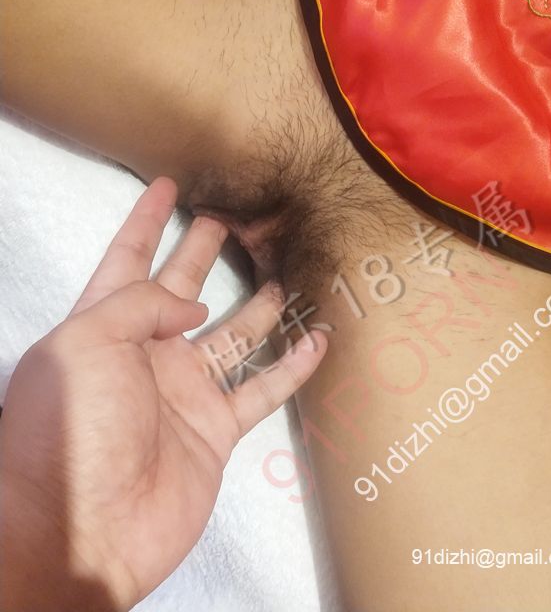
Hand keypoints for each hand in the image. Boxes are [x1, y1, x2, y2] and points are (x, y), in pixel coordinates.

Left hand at [0, 177, 326, 611]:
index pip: (127, 258)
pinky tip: (314, 341)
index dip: (146, 220)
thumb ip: (141, 305)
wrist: (85, 531)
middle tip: (230, 220)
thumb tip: (192, 306)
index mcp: (104, 326)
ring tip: (283, 272)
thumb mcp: (88, 344)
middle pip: (182, 289)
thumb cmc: (71, 430)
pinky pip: (261, 389)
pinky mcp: (215, 429)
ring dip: (257, 305)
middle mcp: (145, 353)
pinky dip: (290, 366)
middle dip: (202, 253)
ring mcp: (183, 391)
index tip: (166, 184)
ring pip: (231, 335)